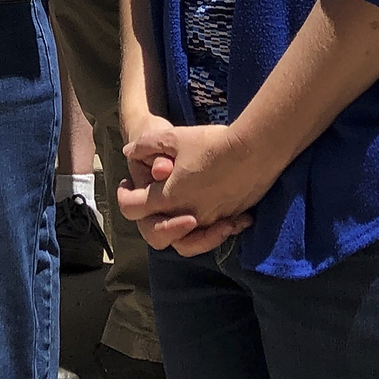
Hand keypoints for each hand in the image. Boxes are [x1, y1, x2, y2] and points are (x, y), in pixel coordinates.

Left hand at [117, 120, 263, 256]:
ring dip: (180, 232)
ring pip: (187, 242)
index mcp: (168, 197)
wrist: (255, 149)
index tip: (127, 186)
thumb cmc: (211, 142)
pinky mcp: (230, 218)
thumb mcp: (172, 136)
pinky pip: (214, 233)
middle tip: (152, 202)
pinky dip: (209, 228)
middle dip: (150, 221)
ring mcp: (209, 220)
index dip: (124, 197)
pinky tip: (210, 209)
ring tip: (181, 214)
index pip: (132, 209)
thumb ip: (146, 145)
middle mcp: (187, 215)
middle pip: (156, 235)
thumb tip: (129, 151)